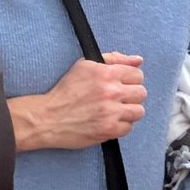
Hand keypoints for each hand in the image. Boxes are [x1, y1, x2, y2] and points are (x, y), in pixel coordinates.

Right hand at [8, 52, 144, 151]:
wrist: (48, 117)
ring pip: (139, 111)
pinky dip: (120, 126)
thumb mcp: (85, 65)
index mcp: (106, 73)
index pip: (138, 74)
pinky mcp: (108, 130)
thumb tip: (138, 60)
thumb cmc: (66, 90)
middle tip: (118, 99)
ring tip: (115, 111)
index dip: (130, 80)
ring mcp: (111, 112)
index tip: (121, 85)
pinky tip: (109, 122)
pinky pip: (129, 127)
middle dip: (131, 95)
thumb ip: (114, 59)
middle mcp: (111, 92)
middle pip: (141, 93)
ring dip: (129, 111)